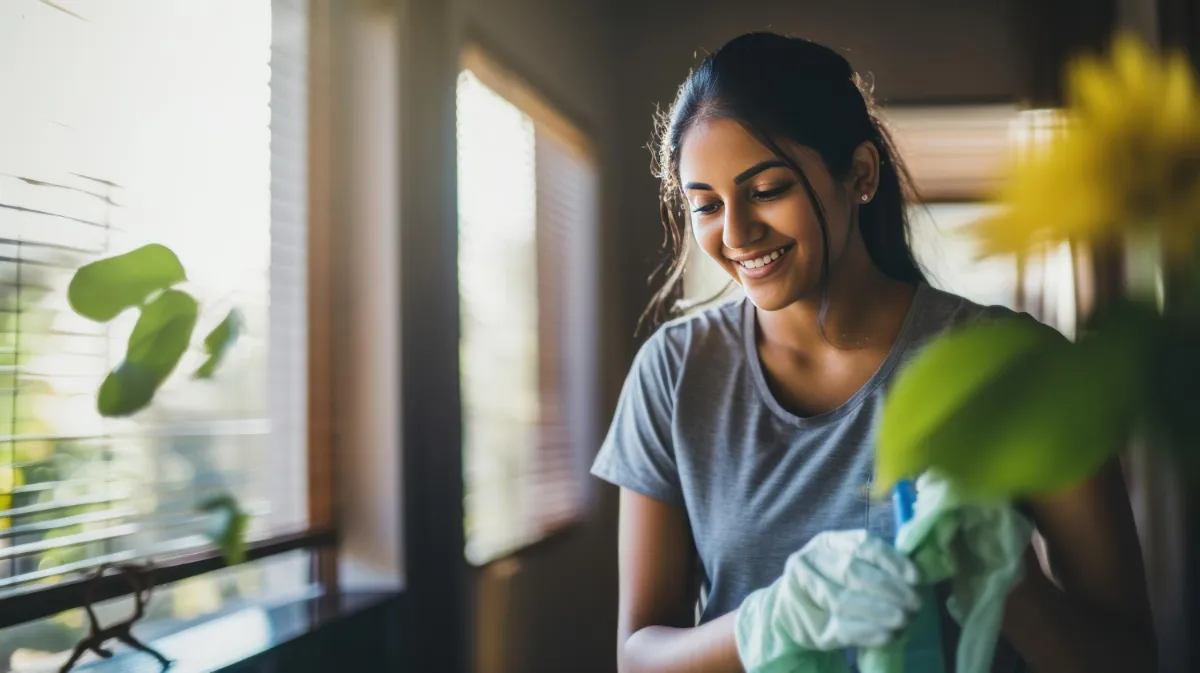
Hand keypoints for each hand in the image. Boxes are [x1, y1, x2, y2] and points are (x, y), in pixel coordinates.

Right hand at [735, 530, 922, 671]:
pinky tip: (886, 635)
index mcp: (827, 542)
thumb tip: (916, 575)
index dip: (892, 561)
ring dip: (878, 611)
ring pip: (843, 599)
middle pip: (852, 571)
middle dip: (888, 588)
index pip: (863, 545)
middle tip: (915, 603)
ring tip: (903, 620)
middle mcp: (810, 561)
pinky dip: (866, 632)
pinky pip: (839, 627)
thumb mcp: (847, 562)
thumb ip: (874, 564)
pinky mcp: (807, 624)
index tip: (915, 578)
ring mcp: (803, 592)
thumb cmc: (830, 583)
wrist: (791, 611)